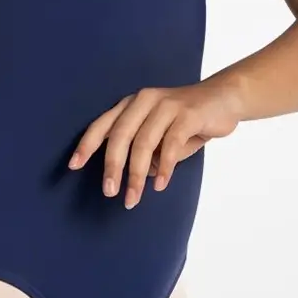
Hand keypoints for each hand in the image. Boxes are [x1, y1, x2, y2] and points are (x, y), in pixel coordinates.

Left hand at [67, 75, 242, 208]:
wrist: (224, 98)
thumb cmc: (187, 120)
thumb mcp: (160, 133)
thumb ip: (147, 151)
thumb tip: (140, 176)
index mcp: (132, 104)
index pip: (103, 124)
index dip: (87, 145)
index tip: (74, 166)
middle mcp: (144, 100)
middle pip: (120, 135)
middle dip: (113, 166)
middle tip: (109, 192)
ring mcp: (166, 105)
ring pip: (144, 143)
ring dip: (137, 175)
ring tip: (133, 198)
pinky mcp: (187, 114)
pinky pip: (171, 144)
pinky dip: (165, 167)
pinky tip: (161, 185)